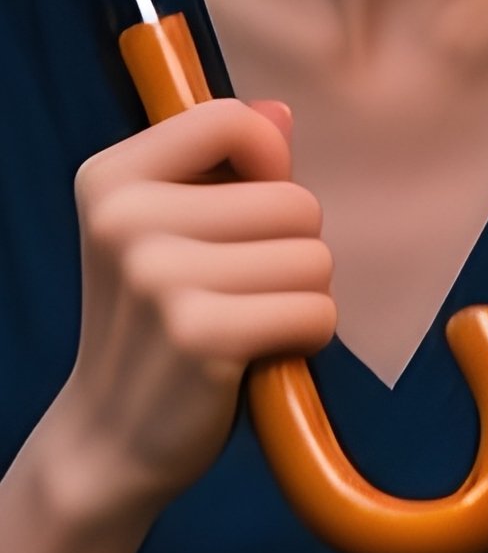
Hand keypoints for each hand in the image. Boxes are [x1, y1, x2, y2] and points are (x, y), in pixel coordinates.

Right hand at [41, 99, 335, 526]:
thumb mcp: (170, 227)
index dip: (268, 163)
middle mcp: (124, 220)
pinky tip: (258, 355)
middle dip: (292, 250)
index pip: (232, 121)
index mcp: (111, 178)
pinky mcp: (200, 336)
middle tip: (238, 291)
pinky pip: (317, 311)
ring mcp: (158, 279)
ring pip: (315, 257)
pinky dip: (307, 336)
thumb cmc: (159, 317)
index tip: (245, 208)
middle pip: (295, 201)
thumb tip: (280, 113)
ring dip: (302, 295)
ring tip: (246, 321)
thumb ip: (224, 163)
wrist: (106, 439)